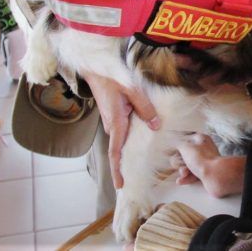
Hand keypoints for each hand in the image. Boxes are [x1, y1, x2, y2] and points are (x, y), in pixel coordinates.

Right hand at [83, 71, 159, 189]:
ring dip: (130, 147)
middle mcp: (111, 124)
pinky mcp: (112, 114)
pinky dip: (130, 135)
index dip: (117, 170)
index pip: (115, 152)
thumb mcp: (132, 89)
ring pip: (122, 137)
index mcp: (115, 122)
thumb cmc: (112, 76)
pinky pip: (122, 129)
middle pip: (120, 148)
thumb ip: (145, 107)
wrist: (96, 66)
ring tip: (144, 157)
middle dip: (127, 162)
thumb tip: (155, 126)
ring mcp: (110, 120)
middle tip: (139, 175)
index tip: (120, 185)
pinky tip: (143, 133)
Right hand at [173, 133, 244, 197]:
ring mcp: (205, 162)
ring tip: (184, 173)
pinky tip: (181, 181)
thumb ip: (177, 142)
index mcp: (200, 139)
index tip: (167, 149)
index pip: (185, 138)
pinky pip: (192, 175)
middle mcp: (203, 149)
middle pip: (184, 154)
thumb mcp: (186, 146)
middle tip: (180, 163)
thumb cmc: (202, 159)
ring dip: (183, 170)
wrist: (216, 176)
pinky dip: (186, 178)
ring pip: (188, 165)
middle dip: (179, 161)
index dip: (176, 143)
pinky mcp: (205, 173)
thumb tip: (171, 136)